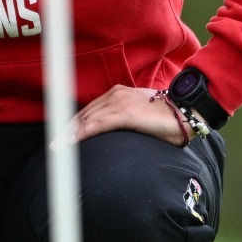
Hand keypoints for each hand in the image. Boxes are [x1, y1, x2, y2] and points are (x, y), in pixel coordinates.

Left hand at [69, 84, 188, 145]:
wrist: (187, 111)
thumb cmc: (167, 117)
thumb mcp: (140, 114)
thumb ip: (125, 119)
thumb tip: (116, 133)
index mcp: (118, 94)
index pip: (89, 110)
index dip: (74, 123)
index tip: (62, 136)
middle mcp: (116, 95)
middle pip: (84, 114)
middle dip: (67, 130)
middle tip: (54, 145)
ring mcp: (120, 103)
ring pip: (88, 119)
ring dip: (70, 134)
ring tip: (58, 147)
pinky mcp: (126, 114)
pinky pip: (99, 125)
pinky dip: (83, 133)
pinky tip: (72, 142)